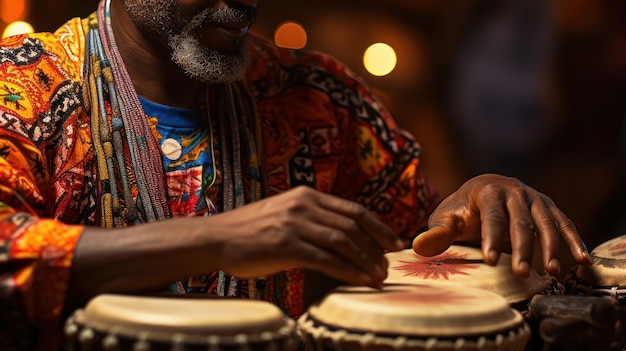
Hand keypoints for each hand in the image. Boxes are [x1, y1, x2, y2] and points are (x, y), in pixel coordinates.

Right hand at [213, 186, 403, 287]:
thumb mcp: (283, 213)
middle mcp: (303, 205)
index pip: (352, 209)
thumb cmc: (249, 231)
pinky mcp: (286, 245)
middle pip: (353, 225)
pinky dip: (349, 270)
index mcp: (306, 195)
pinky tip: (362, 280)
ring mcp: (295, 224)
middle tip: (387, 265)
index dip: (378, 226)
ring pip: (344, 242)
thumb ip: (310, 218)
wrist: (216, 238)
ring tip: (379, 276)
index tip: (393, 242)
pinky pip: (327, 259)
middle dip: (376, 247)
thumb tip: (341, 235)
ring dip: (366, 260)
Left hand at [412, 174, 590, 276]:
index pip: (491, 215)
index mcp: (487, 191)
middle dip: (521, 248)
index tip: (490, 261)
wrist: (481, 193)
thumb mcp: (445, 219)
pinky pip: (564, 224)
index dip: (491, 238)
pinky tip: (581, 260)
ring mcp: (534, 198)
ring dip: (550, 247)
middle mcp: (515, 191)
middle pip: (520, 221)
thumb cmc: (460, 211)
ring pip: (546, 223)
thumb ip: (436, 233)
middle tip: (521, 274)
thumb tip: (418, 247)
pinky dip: (573, 241)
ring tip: (549, 271)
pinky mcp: (548, 208)